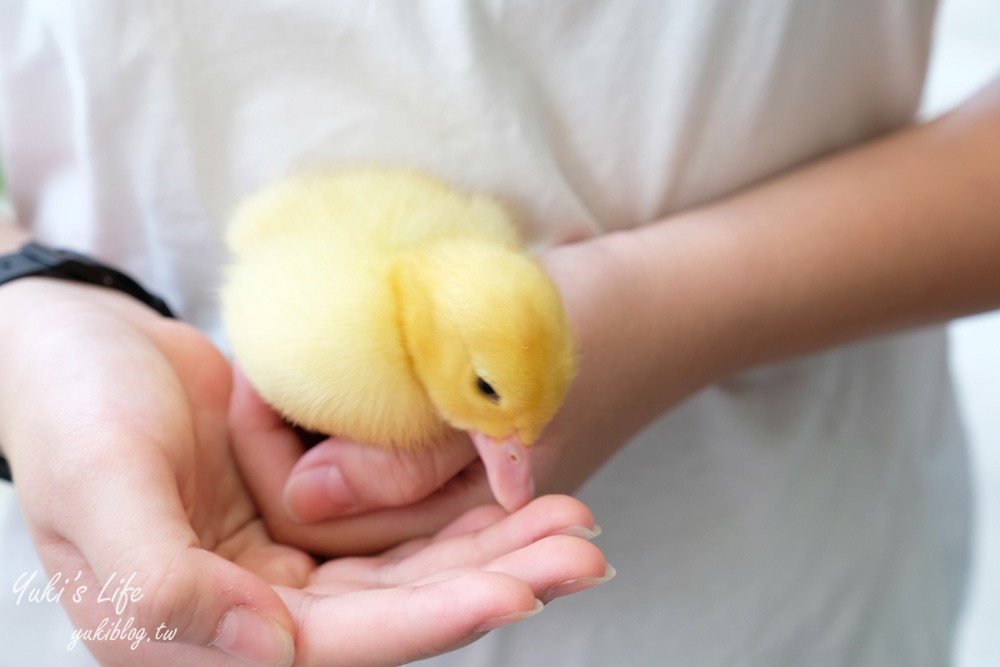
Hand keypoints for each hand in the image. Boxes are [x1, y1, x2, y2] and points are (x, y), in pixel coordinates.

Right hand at [0, 279, 608, 665]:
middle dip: (493, 581)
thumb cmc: (68, 411)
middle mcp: (250, 611)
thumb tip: (275, 648)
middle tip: (582, 548)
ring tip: (572, 519)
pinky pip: (391, 519)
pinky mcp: (303, 511)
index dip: (434, 619)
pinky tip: (510, 488)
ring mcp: (283, 560)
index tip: (521, 589)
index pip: (339, 643)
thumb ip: (168, 584)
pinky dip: (451, 506)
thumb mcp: (98, 490)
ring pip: (407, 568)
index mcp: (195, 633)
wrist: (71, 342)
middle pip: (396, 611)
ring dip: (490, 546)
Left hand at [232, 236, 662, 554]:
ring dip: (304, 425)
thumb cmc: (594, 331)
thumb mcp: (509, 384)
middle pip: (320, 511)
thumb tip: (306, 498)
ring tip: (282, 363)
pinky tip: (326, 366)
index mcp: (463, 515)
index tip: (254, 375)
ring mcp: (450, 482)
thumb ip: (412, 458)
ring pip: (339, 479)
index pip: (320, 520)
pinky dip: (338, 409)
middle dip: (275, 444)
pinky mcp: (450, 447)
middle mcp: (448, 513)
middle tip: (258, 368)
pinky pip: (369, 445)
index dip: (271, 453)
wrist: (662, 300)